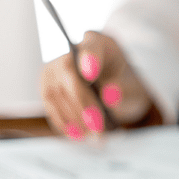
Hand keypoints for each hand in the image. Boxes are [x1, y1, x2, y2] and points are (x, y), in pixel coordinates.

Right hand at [41, 31, 155, 139]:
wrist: (110, 84)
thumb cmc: (122, 81)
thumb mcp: (132, 84)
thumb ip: (124, 88)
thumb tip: (110, 96)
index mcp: (98, 42)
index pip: (91, 47)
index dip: (89, 59)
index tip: (91, 73)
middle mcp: (71, 51)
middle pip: (70, 75)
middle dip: (83, 105)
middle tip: (99, 127)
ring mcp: (54, 68)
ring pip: (56, 93)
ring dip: (75, 118)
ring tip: (94, 136)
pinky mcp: (46, 86)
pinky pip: (50, 105)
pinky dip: (63, 122)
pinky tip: (78, 135)